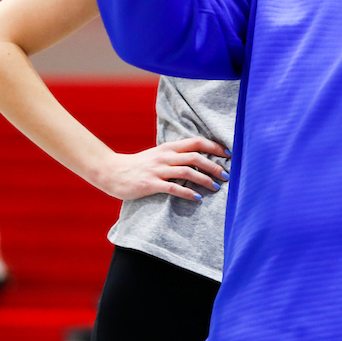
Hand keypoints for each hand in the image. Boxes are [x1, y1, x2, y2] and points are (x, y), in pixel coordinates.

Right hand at [94, 136, 230, 200]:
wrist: (113, 172)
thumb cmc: (139, 165)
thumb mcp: (159, 155)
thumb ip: (176, 155)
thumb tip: (199, 158)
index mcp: (169, 147)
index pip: (196, 142)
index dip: (214, 146)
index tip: (228, 153)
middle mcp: (165, 156)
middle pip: (196, 157)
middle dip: (215, 165)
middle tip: (227, 174)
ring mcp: (158, 170)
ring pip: (187, 171)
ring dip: (205, 179)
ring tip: (216, 187)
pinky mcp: (151, 184)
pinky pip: (173, 188)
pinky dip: (187, 193)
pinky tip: (197, 198)